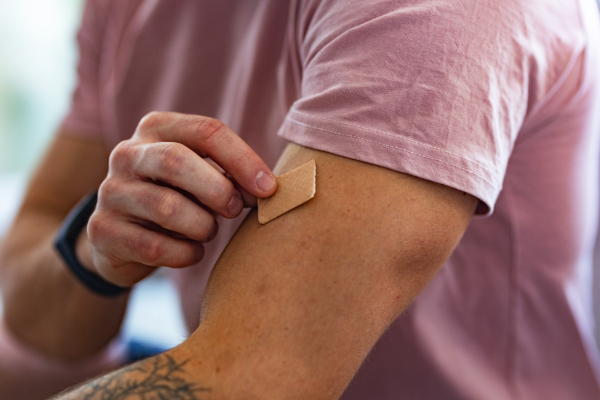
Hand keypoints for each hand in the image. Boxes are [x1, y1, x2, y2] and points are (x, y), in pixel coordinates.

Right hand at [85, 112, 276, 286]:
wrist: (120, 238)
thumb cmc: (176, 198)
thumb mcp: (200, 178)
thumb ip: (230, 176)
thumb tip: (266, 189)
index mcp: (157, 128)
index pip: (206, 131)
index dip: (244, 160)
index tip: (269, 189)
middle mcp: (127, 153)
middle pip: (177, 160)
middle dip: (217, 189)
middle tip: (234, 209)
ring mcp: (111, 191)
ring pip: (167, 207)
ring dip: (202, 226)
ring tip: (207, 231)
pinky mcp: (102, 231)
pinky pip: (154, 247)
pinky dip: (185, 254)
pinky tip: (191, 251)